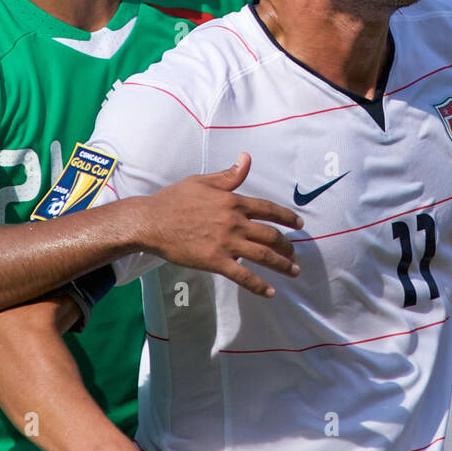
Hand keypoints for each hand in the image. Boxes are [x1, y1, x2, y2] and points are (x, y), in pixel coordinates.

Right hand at [144, 152, 300, 296]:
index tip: (299, 224)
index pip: (268, 209)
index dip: (287, 217)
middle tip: (295, 254)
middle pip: (271, 235)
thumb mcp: (203, 181)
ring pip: (263, 255)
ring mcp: (226, 243)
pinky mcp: (215, 261)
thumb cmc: (174, 199)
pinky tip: (271, 292)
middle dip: (288, 246)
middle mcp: (235, 222)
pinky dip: (259, 285)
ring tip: (294, 271)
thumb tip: (246, 158)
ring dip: (282, 265)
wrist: (152, 221)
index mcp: (233, 201)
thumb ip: (228, 175)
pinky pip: (243, 276)